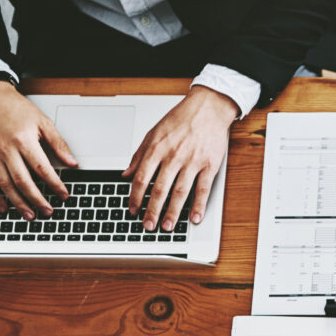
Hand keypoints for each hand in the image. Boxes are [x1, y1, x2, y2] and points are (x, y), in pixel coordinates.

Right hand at [0, 81, 77, 219]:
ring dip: (18, 203)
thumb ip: (58, 144)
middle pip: (23, 181)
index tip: (64, 195)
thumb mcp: (43, 122)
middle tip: (48, 211)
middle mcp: (6, 150)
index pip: (42, 169)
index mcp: (23, 140)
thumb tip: (73, 163)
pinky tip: (3, 207)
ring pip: (5, 185)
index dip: (55, 184)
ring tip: (30, 215)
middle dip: (37, 199)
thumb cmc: (17, 109)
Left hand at [125, 86, 236, 230]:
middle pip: (159, 189)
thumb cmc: (181, 119)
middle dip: (152, 211)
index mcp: (157, 149)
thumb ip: (139, 155)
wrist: (207, 108)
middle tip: (148, 226)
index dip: (135, 197)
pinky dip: (199, 205)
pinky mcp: (210, 164)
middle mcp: (173, 157)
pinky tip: (194, 217)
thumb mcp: (153, 133)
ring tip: (168, 227)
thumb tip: (126, 173)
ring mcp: (192, 162)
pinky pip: (203, 189)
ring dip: (173, 212)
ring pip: (180, 192)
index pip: (141, 178)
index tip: (133, 210)